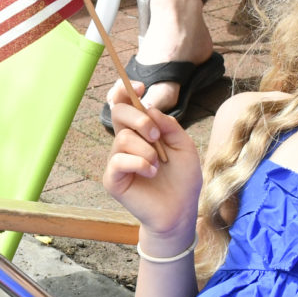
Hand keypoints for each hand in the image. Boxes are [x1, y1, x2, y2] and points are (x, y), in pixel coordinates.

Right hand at [100, 78, 201, 243]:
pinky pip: (118, 160)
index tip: (140, 85)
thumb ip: (169, 125)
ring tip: (158, 165)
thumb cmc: (183, 179)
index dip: (125, 91)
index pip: (123, 105)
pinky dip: (138, 163)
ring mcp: (117, 161)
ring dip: (146, 149)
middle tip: (157, 136)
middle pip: (118, 113)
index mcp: (140, 132)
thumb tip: (149, 108)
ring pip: (122, 139)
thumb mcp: (184, 146)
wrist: (180, 210)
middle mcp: (125, 143)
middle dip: (139, 119)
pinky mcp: (113, 179)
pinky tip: (151, 172)